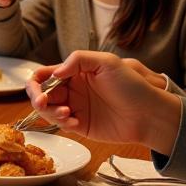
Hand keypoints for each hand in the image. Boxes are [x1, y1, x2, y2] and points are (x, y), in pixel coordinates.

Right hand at [24, 51, 181, 150]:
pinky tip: (74, 122)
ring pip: (48, 111)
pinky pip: (61, 125)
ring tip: (68, 114)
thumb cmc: (132, 86)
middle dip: (38, 99)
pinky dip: (62, 124)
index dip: (36, 81)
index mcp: (75, 72)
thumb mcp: (107, 62)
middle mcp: (72, 89)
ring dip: (51, 113)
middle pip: (41, 94)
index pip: (45, 74)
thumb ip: (78, 60)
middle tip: (43, 103)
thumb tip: (54, 73)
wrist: (149, 114)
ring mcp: (76, 108)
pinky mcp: (80, 126)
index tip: (38, 89)